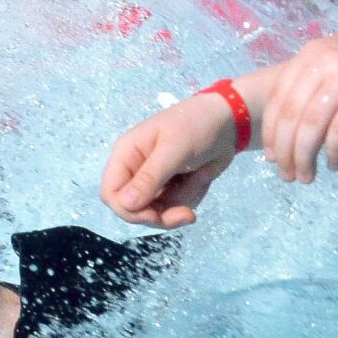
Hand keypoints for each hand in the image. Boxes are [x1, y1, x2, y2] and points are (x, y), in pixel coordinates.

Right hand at [99, 93, 240, 229]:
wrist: (226, 122)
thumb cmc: (195, 126)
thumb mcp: (173, 151)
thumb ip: (149, 178)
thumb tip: (125, 204)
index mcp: (127, 154)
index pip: (111, 193)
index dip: (127, 210)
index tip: (154, 215)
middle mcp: (135, 170)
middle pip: (133, 209)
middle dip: (160, 215)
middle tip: (187, 214)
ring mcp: (154, 180)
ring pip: (157, 211)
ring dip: (181, 203)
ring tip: (200, 179)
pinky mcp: (172, 187)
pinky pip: (174, 207)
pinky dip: (190, 199)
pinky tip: (201, 178)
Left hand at [258, 25, 337, 183]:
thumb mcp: (336, 63)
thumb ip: (313, 85)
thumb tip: (291, 129)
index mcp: (310, 55)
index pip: (278, 97)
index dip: (271, 130)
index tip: (271, 156)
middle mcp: (322, 63)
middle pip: (291, 114)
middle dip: (285, 150)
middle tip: (287, 175)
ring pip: (312, 124)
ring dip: (304, 156)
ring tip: (306, 176)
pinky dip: (333, 150)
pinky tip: (334, 164)